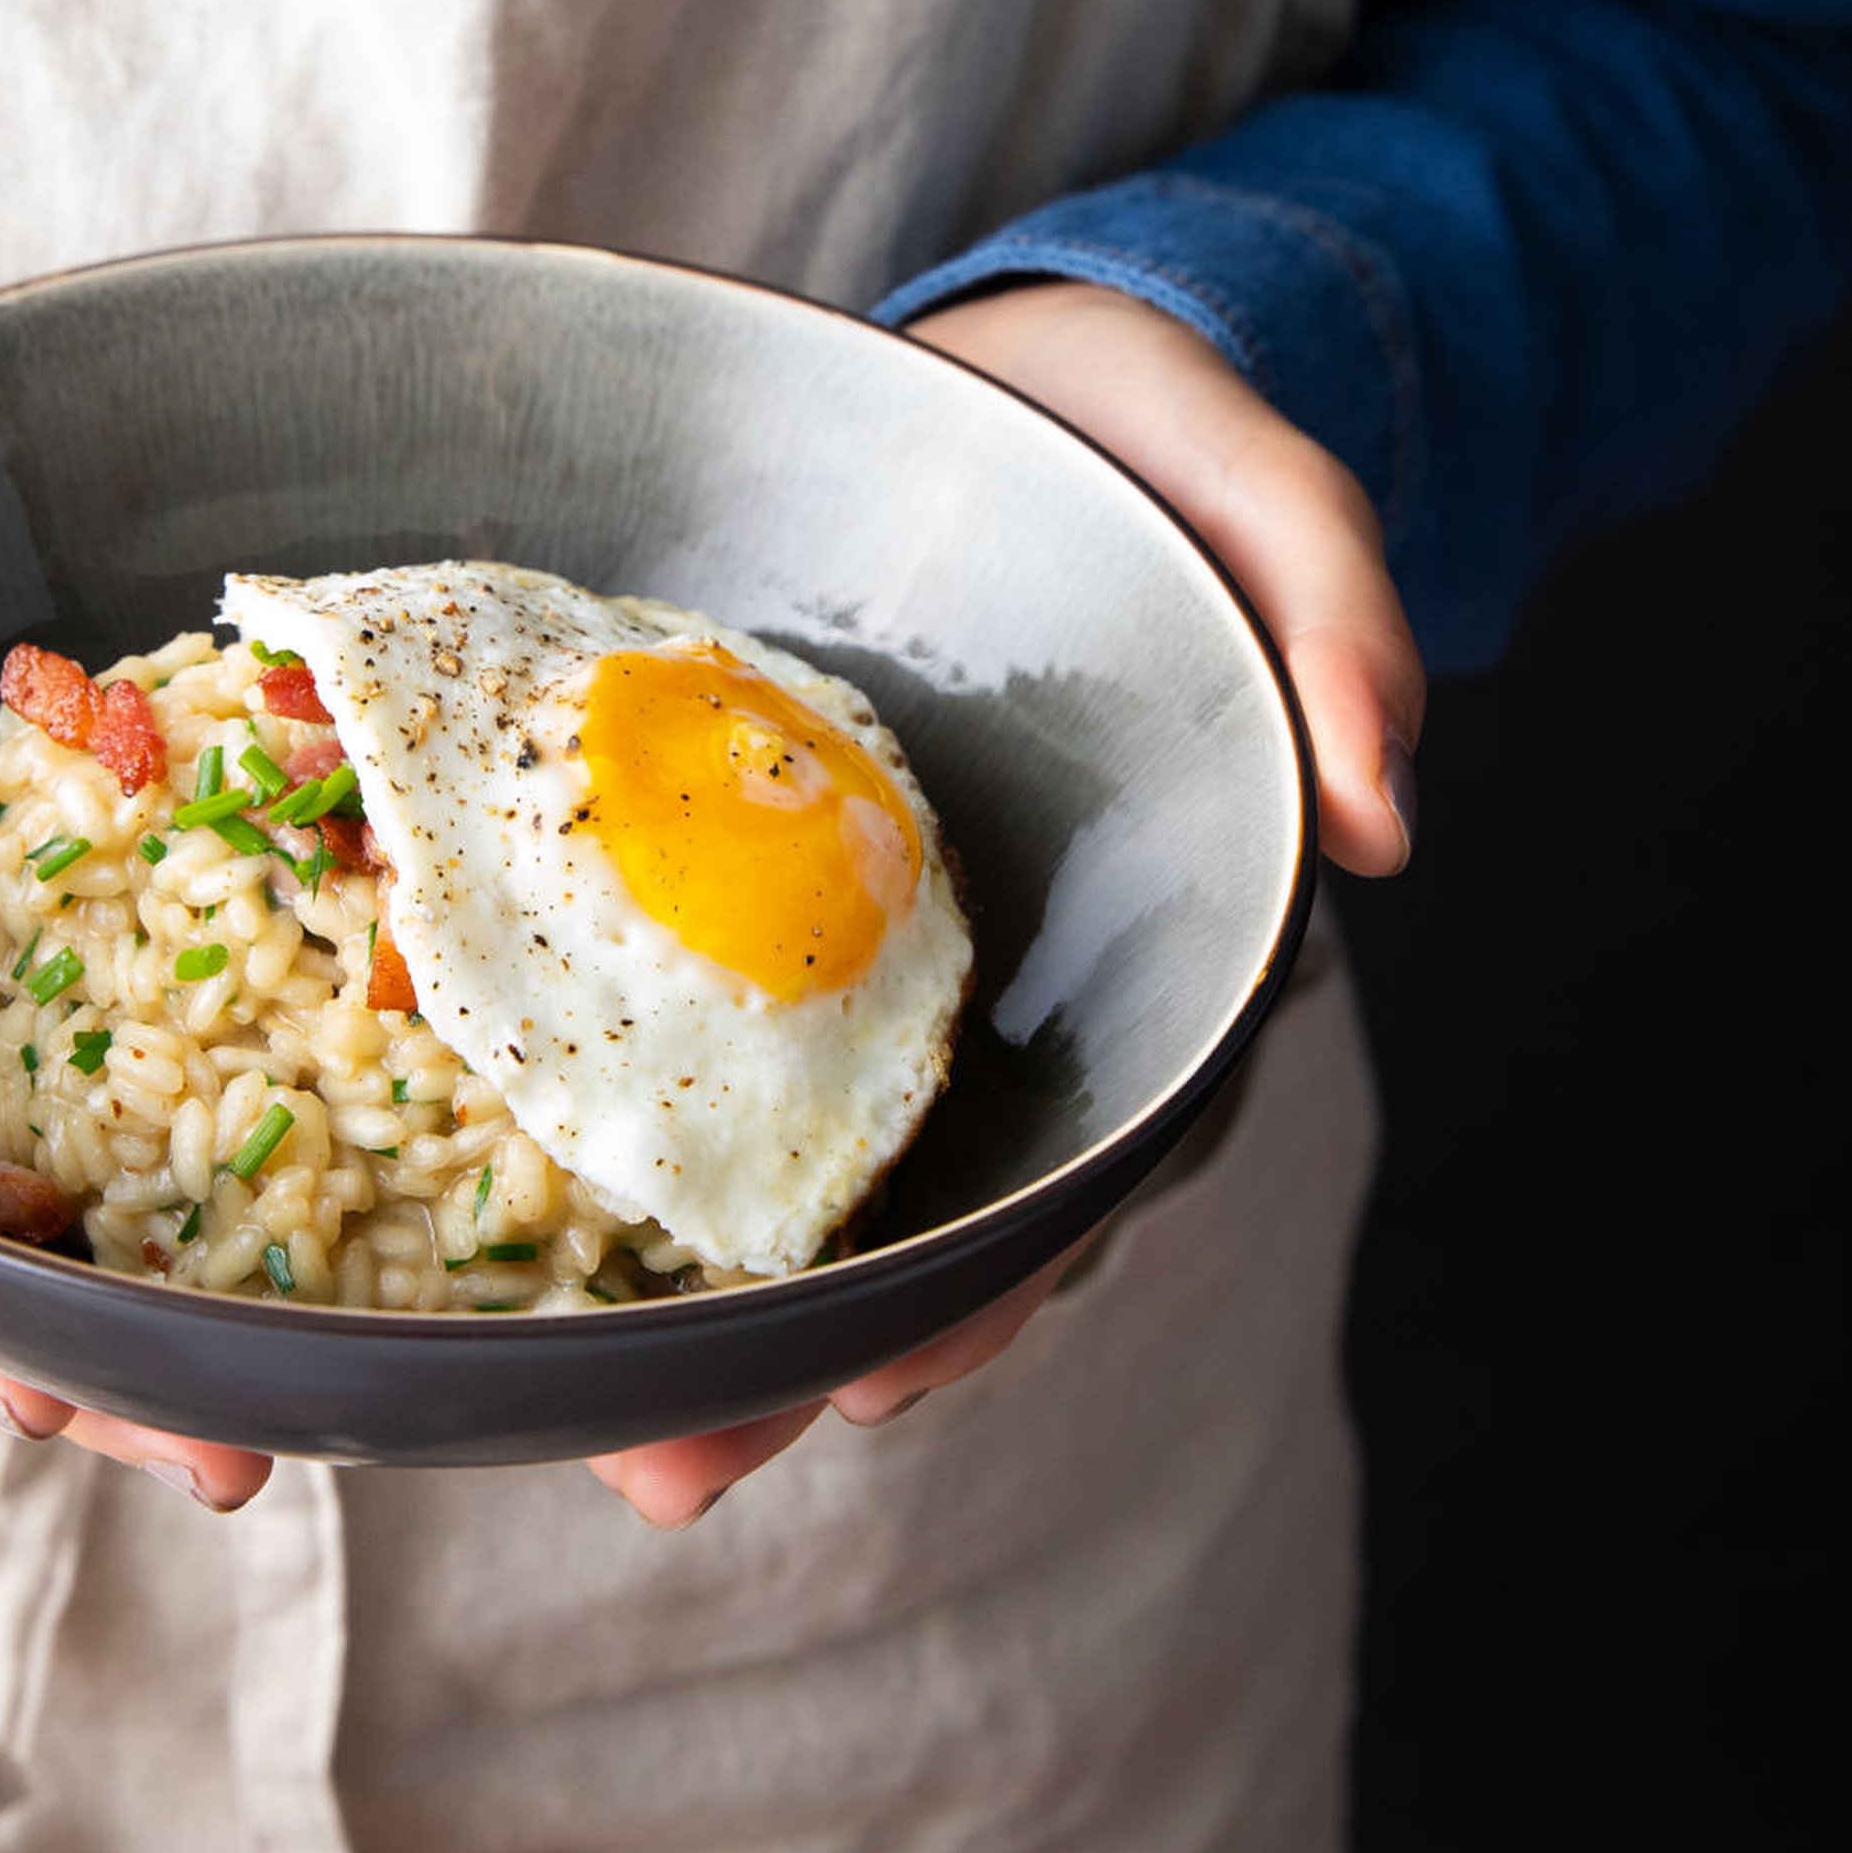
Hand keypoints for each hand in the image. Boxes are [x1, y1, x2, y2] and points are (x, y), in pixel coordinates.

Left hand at [585, 280, 1423, 1528]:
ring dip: (671, 1286)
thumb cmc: (1144, 449)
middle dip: (792, 1348)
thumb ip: (1335, 612)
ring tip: (542, 1406)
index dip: (992, 1278)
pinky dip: (575, 1093)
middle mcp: (984, 978)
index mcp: (1127, 939)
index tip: (883, 1376)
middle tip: (667, 1468)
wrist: (1000, 384)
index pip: (1080, 1151)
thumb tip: (1387, 810)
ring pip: (774, 1145)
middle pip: (907, 1204)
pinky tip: (464, 1176)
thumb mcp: (1256, 488)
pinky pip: (660, 1000)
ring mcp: (848, 942)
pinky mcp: (729, 877)